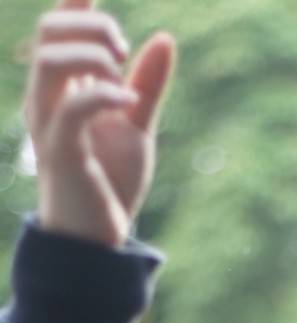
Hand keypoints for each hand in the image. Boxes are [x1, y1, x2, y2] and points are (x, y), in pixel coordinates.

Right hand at [26, 0, 174, 247]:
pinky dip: (104, 95)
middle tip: (124, 53)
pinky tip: (129, 103)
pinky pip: (73, 107)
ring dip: (93, 54)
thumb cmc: (110, 183)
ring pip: (50, 58)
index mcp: (61, 88)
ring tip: (125, 81)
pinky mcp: (62, 152)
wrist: (98, 239)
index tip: (104, 6)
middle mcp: (47, 99)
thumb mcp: (136, 126)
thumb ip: (147, 84)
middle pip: (49, 29)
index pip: (58, 26)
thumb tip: (164, 38)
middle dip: (92, 24)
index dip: (78, 3)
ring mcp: (49, 124)